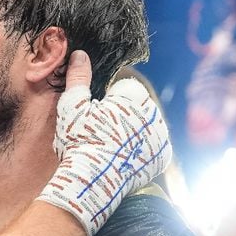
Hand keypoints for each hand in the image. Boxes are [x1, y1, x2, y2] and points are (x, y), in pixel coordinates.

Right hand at [37, 50, 171, 235]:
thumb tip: (80, 54)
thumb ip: (78, 77)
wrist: (92, 181)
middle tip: (103, 134)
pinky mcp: (162, 157)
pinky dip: (142, 150)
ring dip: (134, 132)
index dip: (108, 102)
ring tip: (112, 147)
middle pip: (137, 107)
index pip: (124, 89)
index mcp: (134, 96)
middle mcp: (154, 113)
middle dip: (124, 115)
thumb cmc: (80, 141)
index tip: (97, 117)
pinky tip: (124, 157)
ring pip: (146, 126)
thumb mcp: (73, 106)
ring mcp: (160, 136)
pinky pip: (153, 147)